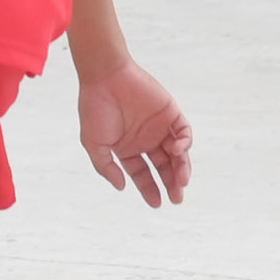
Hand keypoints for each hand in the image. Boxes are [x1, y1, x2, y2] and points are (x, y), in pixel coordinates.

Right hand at [75, 51, 192, 205]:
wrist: (105, 76)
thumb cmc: (95, 108)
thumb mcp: (94, 144)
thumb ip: (106, 167)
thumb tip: (122, 187)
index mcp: (128, 148)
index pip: (143, 174)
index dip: (150, 189)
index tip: (157, 203)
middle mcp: (146, 140)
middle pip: (164, 167)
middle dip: (171, 184)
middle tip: (176, 198)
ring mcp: (160, 127)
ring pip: (177, 154)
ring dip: (181, 169)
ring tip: (180, 182)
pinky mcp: (170, 112)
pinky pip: (183, 132)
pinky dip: (185, 144)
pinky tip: (177, 151)